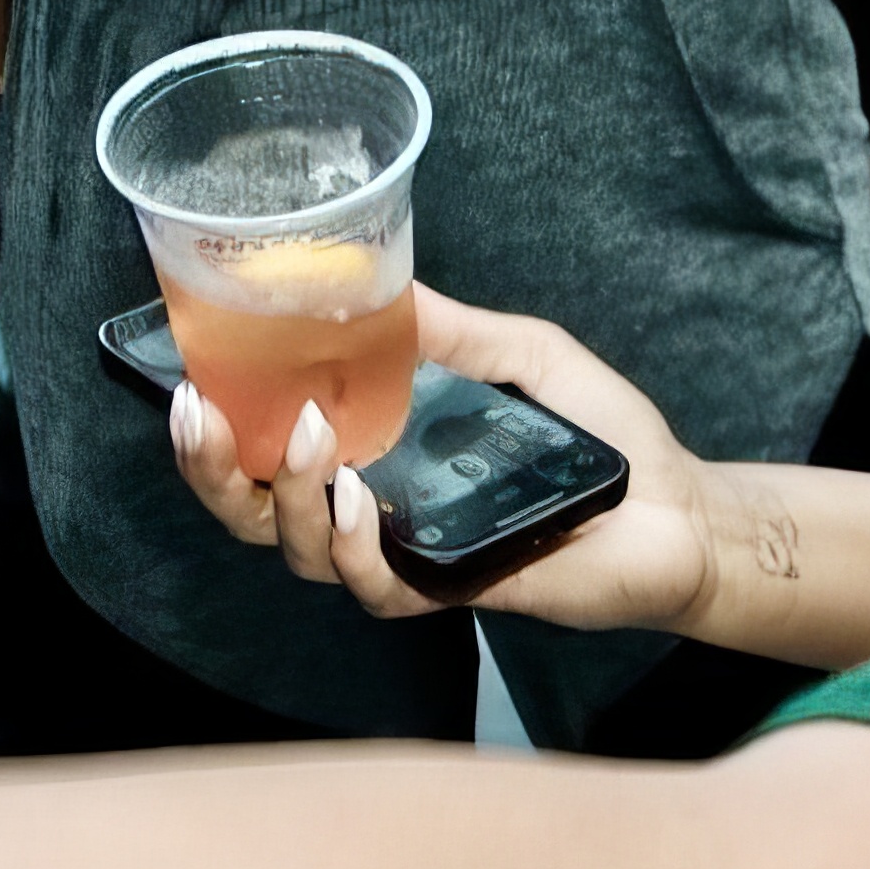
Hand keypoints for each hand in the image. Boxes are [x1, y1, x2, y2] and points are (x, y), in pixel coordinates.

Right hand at [170, 283, 717, 631]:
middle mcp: (375, 511)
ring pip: (302, 553)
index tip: (187, 377)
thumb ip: (449, 326)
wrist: (681, 510)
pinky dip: (355, 545)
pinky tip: (360, 498)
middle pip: (258, 512)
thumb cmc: (603, 438)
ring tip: (313, 435)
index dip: (217, 426)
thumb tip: (380, 277)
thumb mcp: (519, 354)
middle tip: (202, 416)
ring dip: (292, 496)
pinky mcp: (449, 591)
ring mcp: (407, 555)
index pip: (270, 452)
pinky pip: (376, 587)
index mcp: (375, 454)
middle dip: (214, 471)